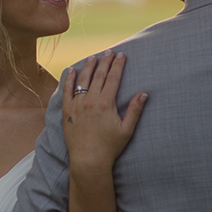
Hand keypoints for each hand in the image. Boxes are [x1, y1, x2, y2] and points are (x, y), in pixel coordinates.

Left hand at [62, 50, 147, 170]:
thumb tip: (144, 93)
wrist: (88, 160)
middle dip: (105, 61)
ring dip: (89, 67)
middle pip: (98, 75)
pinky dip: (69, 79)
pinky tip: (72, 70)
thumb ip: (135, 110)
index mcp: (106, 104)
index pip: (113, 78)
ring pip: (82, 80)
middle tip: (109, 52)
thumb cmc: (110, 147)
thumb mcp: (126, 129)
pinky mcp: (67, 111)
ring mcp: (77, 105)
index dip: (118, 65)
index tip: (121, 55)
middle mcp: (90, 101)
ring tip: (93, 57)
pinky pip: (66, 91)